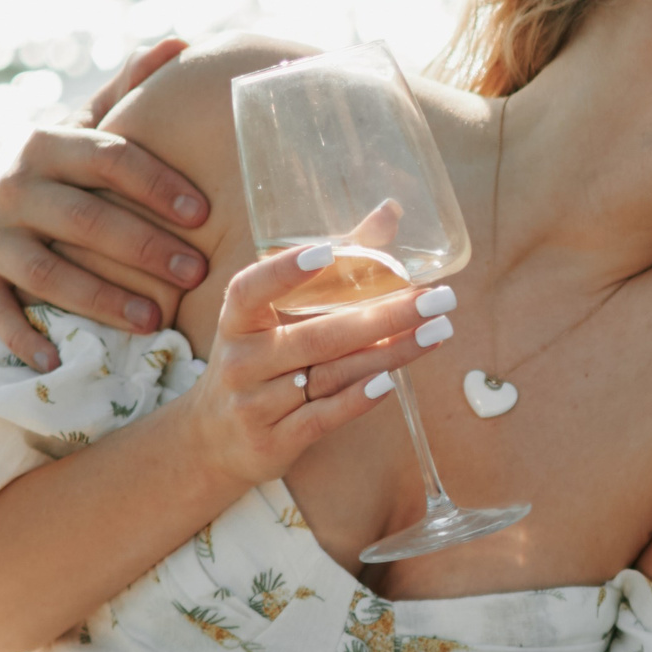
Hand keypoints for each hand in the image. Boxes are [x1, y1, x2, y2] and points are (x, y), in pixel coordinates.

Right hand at [0, 38, 209, 368]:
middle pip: (82, 217)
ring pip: (47, 269)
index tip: (204, 212)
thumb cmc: (84, 178)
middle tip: (194, 273)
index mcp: (51, 143)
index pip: (106, 156)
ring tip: (154, 322)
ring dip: (101, 298)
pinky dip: (22, 337)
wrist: (17, 220)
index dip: (155, 182)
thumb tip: (177, 42)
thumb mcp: (102, 133)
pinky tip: (58, 361)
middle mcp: (13, 183)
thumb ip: (133, 93)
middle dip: (142, 247)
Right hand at [177, 240, 454, 487]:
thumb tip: (390, 211)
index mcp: (238, 320)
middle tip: (436, 299)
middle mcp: (242, 360)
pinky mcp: (274, 440)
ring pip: (330, 375)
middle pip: (318, 336)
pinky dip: (357, 400)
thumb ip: (336, 265)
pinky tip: (391, 382)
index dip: (285, 270)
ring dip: (389, 354)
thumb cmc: (260, 360)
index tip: (328, 251)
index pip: (252, 289)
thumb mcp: (278, 315)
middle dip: (384, 316)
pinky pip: (322, 418)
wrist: (214, 440)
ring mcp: (255, 404)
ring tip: (436, 333)